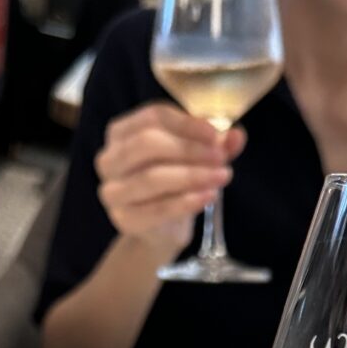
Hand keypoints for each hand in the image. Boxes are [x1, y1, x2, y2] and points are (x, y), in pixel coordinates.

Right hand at [95, 103, 244, 256]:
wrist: (163, 230)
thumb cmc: (175, 184)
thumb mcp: (197, 158)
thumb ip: (215, 144)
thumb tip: (237, 135)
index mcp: (122, 131)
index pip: (153, 117)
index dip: (187, 124)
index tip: (217, 135)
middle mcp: (109, 158)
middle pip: (147, 144)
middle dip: (188, 150)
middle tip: (220, 158)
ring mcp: (112, 190)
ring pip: (152, 177)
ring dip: (192, 176)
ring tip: (222, 177)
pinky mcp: (123, 219)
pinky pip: (156, 209)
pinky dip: (186, 202)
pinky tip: (208, 197)